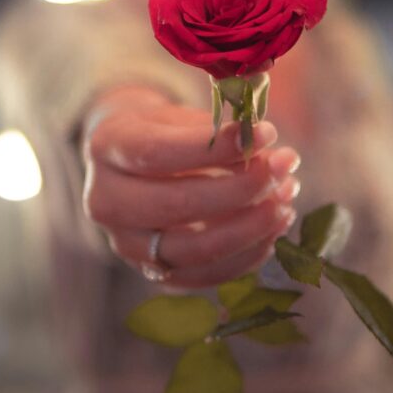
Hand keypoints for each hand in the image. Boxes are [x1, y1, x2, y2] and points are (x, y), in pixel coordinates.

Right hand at [81, 84, 300, 288]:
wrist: (131, 162)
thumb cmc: (163, 130)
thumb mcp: (181, 116)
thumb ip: (217, 132)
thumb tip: (266, 152)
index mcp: (108, 148)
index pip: (158, 153)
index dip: (217, 147)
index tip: (268, 133)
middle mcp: (106, 202)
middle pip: (174, 205)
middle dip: (240, 190)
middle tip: (283, 169)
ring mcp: (127, 244)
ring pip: (191, 250)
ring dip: (250, 228)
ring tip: (285, 199)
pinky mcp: (153, 272)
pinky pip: (204, 276)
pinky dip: (246, 256)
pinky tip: (274, 228)